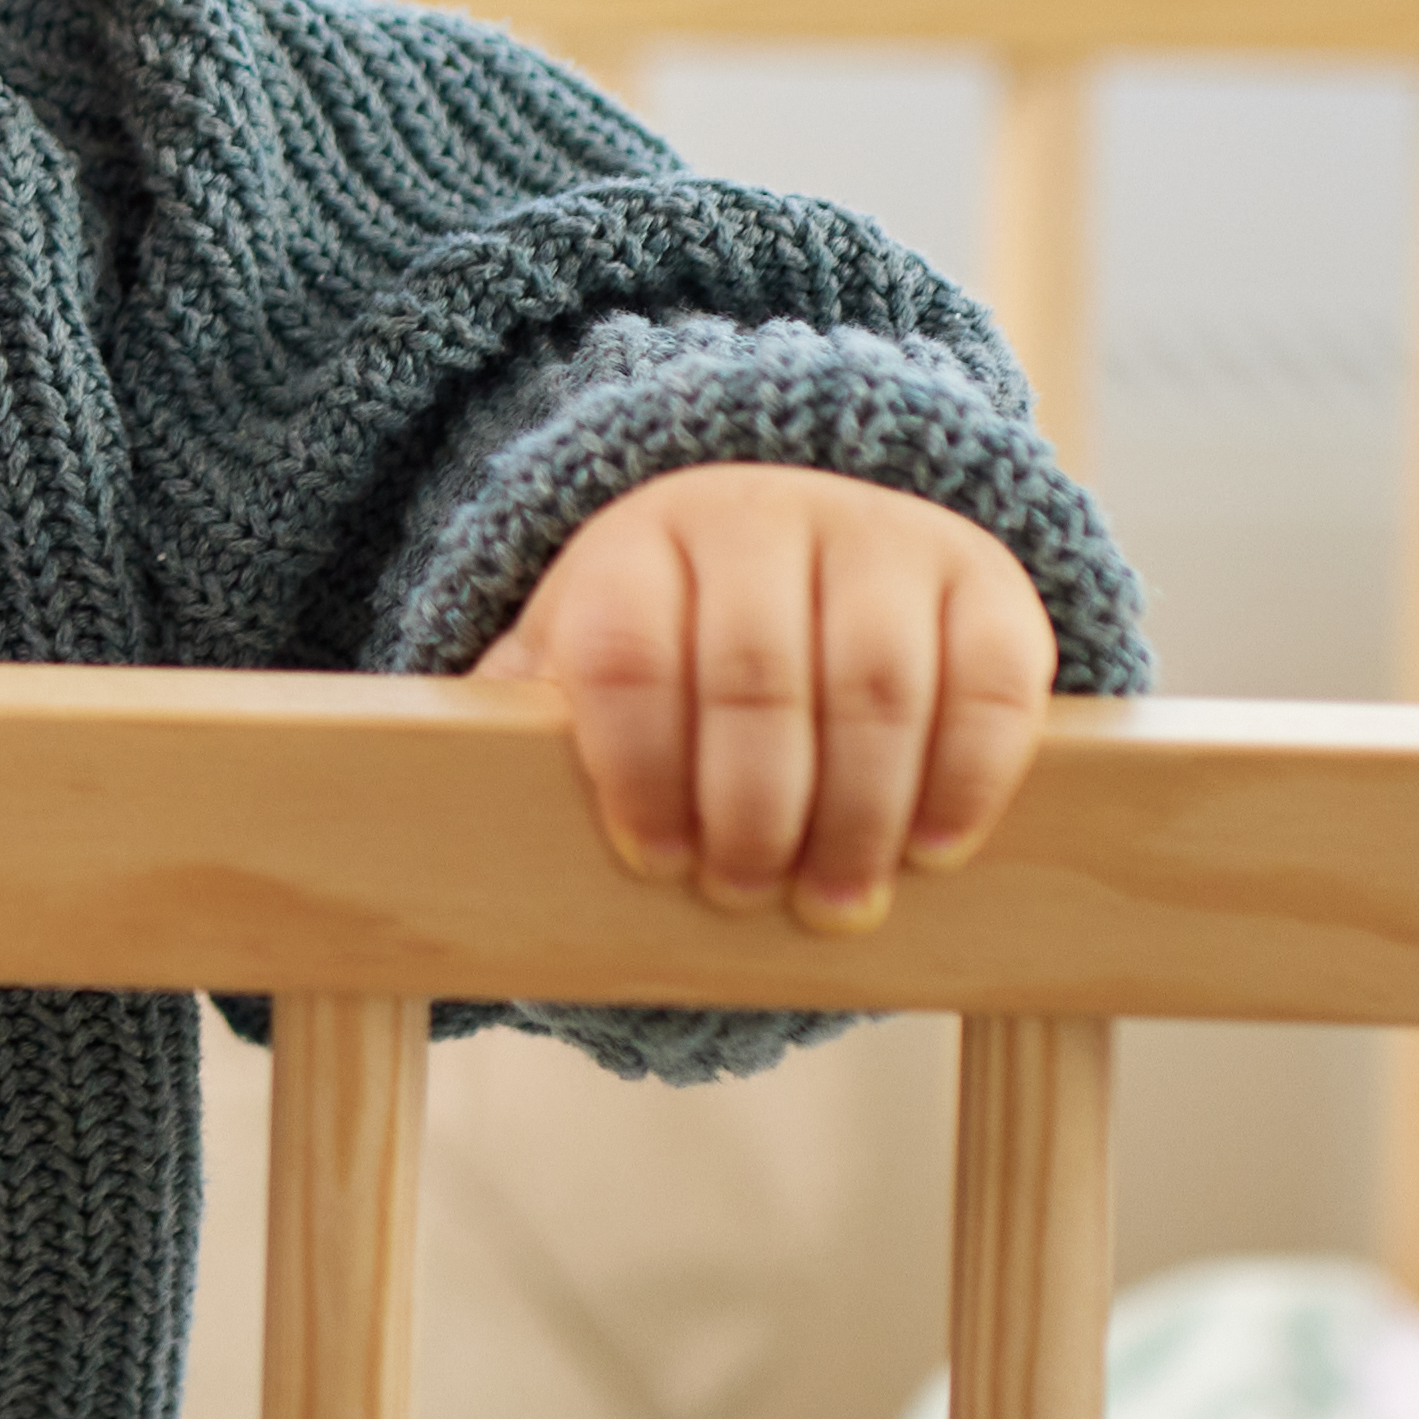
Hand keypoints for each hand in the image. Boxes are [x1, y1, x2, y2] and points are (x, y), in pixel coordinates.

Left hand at [470, 462, 1054, 936]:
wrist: (810, 536)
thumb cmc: (676, 636)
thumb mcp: (586, 653)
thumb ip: (526, 715)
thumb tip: (430, 789)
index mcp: (642, 542)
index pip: (627, 650)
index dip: (636, 766)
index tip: (651, 860)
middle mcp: (762, 517)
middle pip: (755, 676)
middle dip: (751, 808)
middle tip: (745, 898)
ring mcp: (881, 538)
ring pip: (875, 684)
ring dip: (857, 813)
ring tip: (835, 901)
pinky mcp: (985, 580)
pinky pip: (988, 681)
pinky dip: (965, 775)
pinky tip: (932, 847)